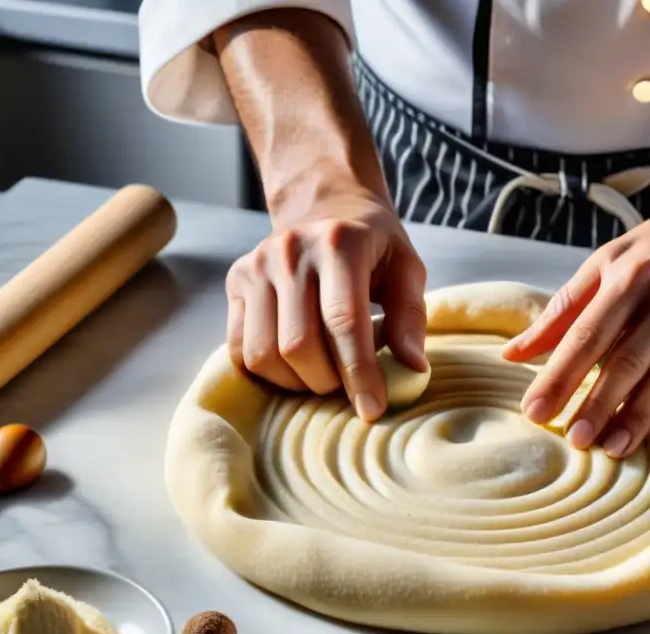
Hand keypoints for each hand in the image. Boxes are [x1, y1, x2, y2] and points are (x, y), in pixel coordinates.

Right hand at [225, 182, 427, 421]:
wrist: (326, 206)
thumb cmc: (373, 246)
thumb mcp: (406, 268)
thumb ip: (410, 317)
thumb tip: (413, 369)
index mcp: (339, 243)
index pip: (343, 322)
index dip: (358, 373)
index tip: (371, 410)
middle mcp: (289, 251)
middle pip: (299, 345)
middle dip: (327, 381)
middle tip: (348, 384)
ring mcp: (256, 265)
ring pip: (263, 353)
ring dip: (295, 381)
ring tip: (322, 373)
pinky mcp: (236, 280)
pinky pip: (239, 347)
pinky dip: (268, 370)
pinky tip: (294, 364)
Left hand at [501, 205, 649, 456]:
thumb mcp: (609, 262)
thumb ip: (563, 309)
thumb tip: (514, 353)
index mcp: (631, 275)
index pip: (586, 335)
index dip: (559, 376)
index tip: (536, 411)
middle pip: (628, 360)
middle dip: (598, 404)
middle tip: (576, 441)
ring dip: (640, 417)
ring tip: (614, 448)